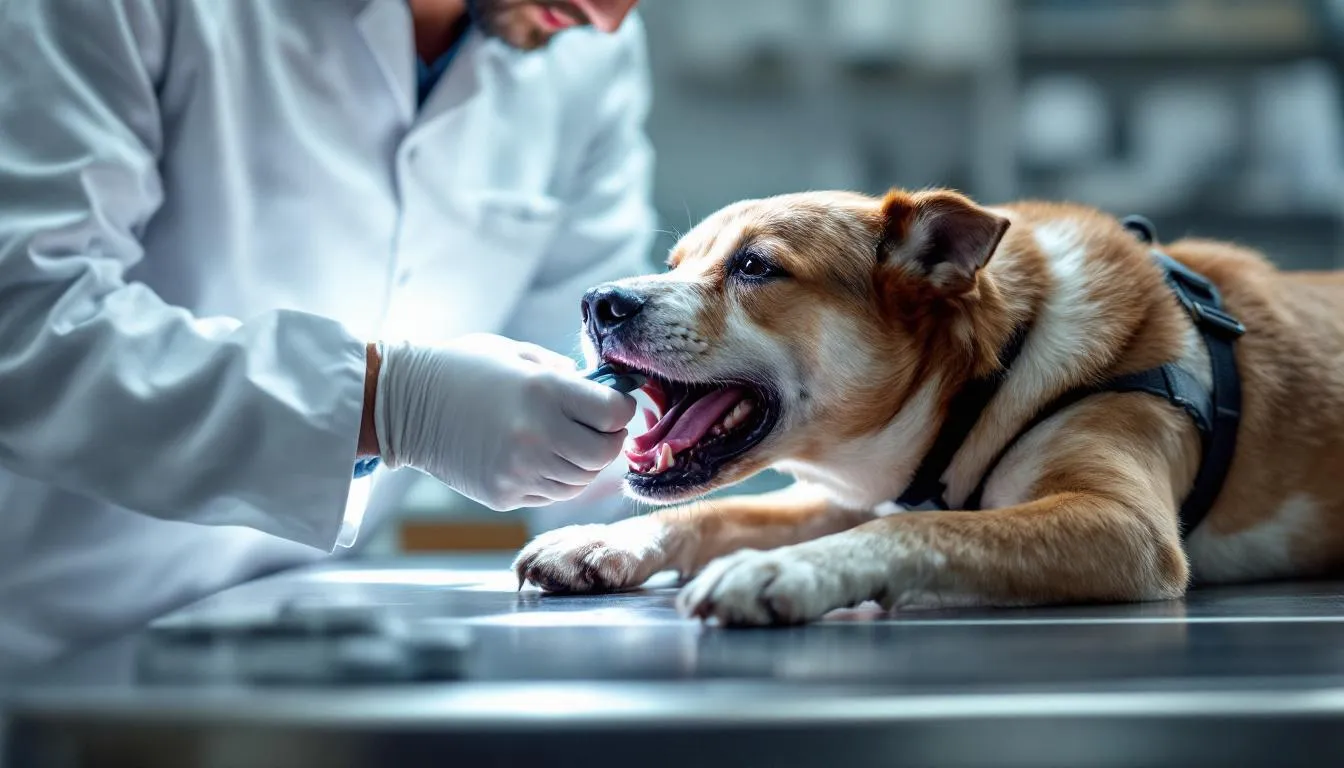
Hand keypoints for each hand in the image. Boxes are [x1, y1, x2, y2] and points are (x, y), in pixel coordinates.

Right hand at [371, 334, 635, 509]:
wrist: (405, 403)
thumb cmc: (463, 368)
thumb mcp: (517, 354)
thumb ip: (564, 374)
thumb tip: (604, 391)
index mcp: (544, 392)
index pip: (614, 414)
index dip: (621, 409)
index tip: (615, 404)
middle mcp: (536, 435)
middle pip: (603, 454)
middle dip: (608, 440)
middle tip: (598, 428)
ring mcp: (520, 470)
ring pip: (580, 480)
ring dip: (582, 463)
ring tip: (565, 441)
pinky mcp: (504, 494)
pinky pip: (551, 494)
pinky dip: (554, 478)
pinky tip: (538, 457)